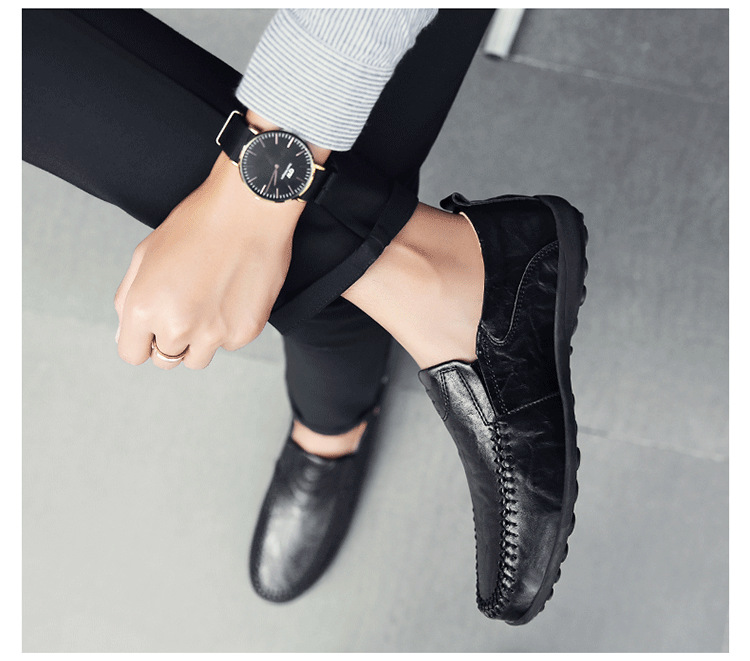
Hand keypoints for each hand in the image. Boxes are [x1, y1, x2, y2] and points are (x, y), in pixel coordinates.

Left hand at [114, 152, 302, 369]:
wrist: (248, 211)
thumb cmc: (197, 224)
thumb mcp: (145, 254)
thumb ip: (129, 298)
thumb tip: (128, 333)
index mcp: (144, 308)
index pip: (132, 353)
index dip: (141, 340)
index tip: (152, 330)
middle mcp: (177, 326)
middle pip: (166, 359)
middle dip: (171, 339)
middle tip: (186, 307)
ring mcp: (214, 333)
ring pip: (198, 358)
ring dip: (200, 338)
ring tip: (210, 302)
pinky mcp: (245, 331)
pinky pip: (230, 343)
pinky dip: (230, 326)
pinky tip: (233, 294)